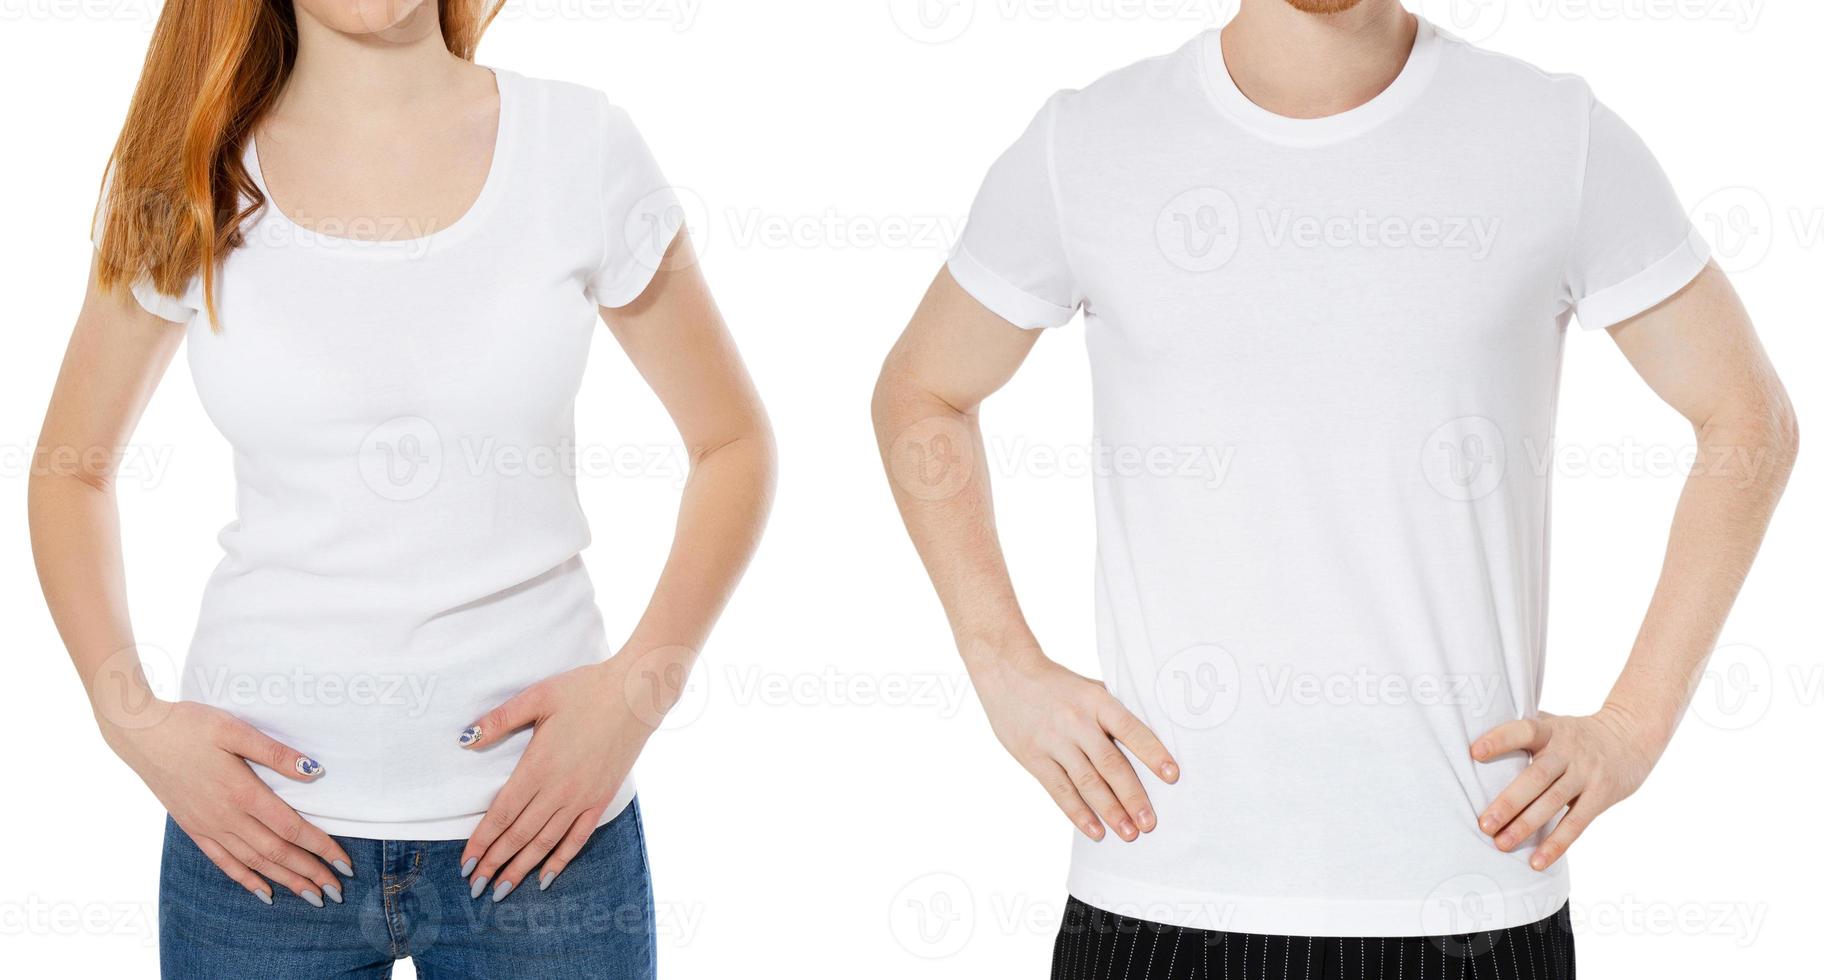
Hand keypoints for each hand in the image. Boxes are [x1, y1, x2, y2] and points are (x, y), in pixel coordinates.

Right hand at [102, 700, 351, 905]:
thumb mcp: (236, 730)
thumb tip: (314, 771)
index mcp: (243, 792)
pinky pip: (223, 862)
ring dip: (285, 881)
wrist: (140, 734)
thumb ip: (276, 754)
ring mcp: (208, 826)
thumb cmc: (191, 725)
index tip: (344, 863)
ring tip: (311, 897)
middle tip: (337, 891)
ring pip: (254, 863)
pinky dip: (246, 879)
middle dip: (310, 873)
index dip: (321, 847)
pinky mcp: (193, 828)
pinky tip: (264, 893)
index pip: (292, 828)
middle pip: (277, 853)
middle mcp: (227, 817)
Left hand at [458, 655, 660, 900]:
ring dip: (521, 868)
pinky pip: (578, 837)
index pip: (502, 814)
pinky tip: (546, 878)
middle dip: (495, 863)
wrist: (635, 694)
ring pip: (546, 842)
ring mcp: (582, 797)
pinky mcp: (601, 799)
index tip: (465, 863)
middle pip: (520, 835)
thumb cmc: (585, 690)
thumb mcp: (538, 697)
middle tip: (475, 886)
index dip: (482, 841)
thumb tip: (464, 738)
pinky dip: (561, 860)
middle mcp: (558, 789)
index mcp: (538, 766)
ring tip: (502, 890)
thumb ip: (500, 720)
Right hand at [971, 647, 1178, 841]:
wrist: (1007, 673)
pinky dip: (1078, 813)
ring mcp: (1054, 741)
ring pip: (1087, 782)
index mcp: (1097, 701)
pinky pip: (1060, 790)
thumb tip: (1147, 745)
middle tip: (1150, 823)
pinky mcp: (1034, 758)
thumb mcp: (1089, 689)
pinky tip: (1095, 831)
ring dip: (1110, 811)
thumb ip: (1113, 714)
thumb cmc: (1057, 685)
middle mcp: (1077, 722)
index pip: (1131, 730)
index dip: (1152, 753)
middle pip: (1110, 764)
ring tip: (1129, 833)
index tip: (1173, 776)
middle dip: (1132, 797)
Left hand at [1472, 708, 1666, 870]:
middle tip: (1484, 824)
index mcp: (1551, 730)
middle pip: (1536, 777)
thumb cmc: (1575, 734)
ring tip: (1501, 844)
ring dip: (1526, 826)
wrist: (1630, 738)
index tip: (1474, 752)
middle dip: (1509, 802)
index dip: (1500, 740)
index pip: (1524, 730)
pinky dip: (1556, 844)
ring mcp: (1586, 774)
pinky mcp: (1600, 796)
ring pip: (1553, 803)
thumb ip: (1523, 732)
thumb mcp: (1553, 724)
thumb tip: (1472, 737)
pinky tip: (1536, 862)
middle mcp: (1569, 751)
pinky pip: (1576, 823)